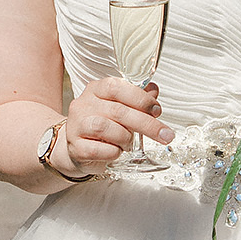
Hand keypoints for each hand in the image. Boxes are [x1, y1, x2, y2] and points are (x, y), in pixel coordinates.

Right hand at [54, 76, 173, 175]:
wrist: (78, 148)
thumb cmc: (103, 126)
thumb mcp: (120, 108)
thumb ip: (137, 98)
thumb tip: (153, 89)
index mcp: (95, 90)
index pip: (116, 87)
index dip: (140, 98)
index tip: (157, 110)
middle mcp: (83, 104)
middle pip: (117, 111)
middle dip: (146, 123)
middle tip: (165, 134)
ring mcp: (76, 125)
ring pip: (105, 128)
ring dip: (126, 138)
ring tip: (130, 144)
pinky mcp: (75, 147)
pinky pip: (98, 150)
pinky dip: (113, 152)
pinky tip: (116, 152)